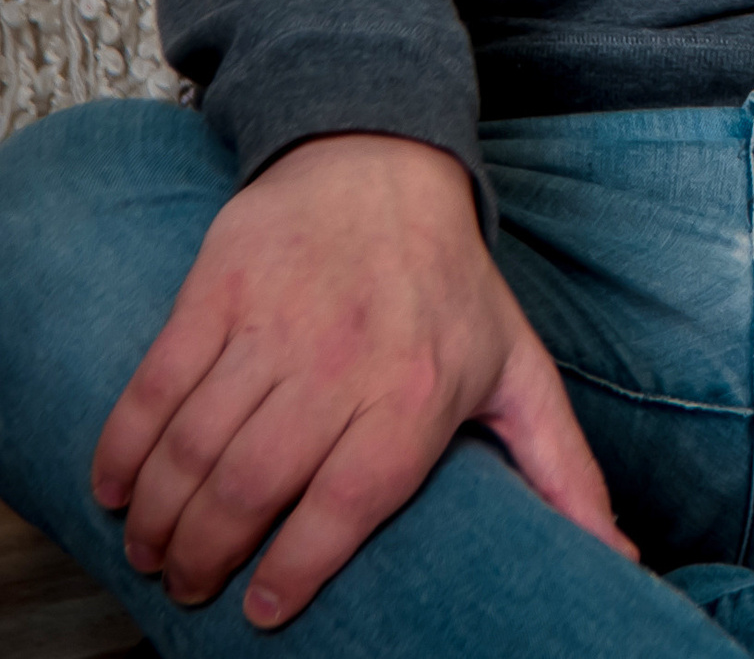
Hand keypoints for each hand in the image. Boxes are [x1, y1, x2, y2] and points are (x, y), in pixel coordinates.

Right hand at [92, 132, 633, 628]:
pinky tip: (116, 490)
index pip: (345, 507)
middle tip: (191, 583)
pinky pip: (154, 387)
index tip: (264, 610)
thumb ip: (561, 468)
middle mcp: (347, 358)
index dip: (296, 570)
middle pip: (251, 489)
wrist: (386, 163)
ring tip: (154, 551)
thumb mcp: (516, 368)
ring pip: (194, 448)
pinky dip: (123, 450)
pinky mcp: (219, 287)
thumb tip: (615, 558)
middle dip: (205, 557)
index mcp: (420, 389)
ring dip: (156, 519)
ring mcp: (277, 320)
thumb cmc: (449, 284)